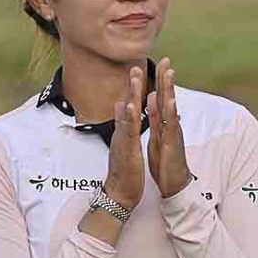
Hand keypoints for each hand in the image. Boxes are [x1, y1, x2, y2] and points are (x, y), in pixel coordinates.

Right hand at [103, 66, 145, 209]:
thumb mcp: (124, 143)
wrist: (119, 192)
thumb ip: (122, 125)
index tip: (138, 71)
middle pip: (127, 104)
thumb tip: (120, 107)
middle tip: (136, 66)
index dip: (134, 89)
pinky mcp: (126, 148)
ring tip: (135, 78)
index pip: (130, 106)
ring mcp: (123, 139)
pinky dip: (129, 117)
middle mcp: (122, 132)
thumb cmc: (124, 169)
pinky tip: (131, 105)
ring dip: (131, 94)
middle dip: (132, 85)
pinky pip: (128, 130)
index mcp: (125, 131)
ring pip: (127, 113)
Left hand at [146, 57, 191, 197]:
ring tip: (169, 74)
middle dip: (166, 79)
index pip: (161, 98)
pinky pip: (171, 125)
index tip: (160, 63)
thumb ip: (156, 118)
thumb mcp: (158, 136)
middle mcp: (170, 124)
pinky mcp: (172, 143)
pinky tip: (169, 101)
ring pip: (171, 108)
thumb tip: (152, 101)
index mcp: (164, 123)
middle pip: (168, 97)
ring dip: (170, 90)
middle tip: (166, 60)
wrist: (175, 182)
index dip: (160, 81)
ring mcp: (173, 132)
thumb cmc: (167, 161)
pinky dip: (170, 112)